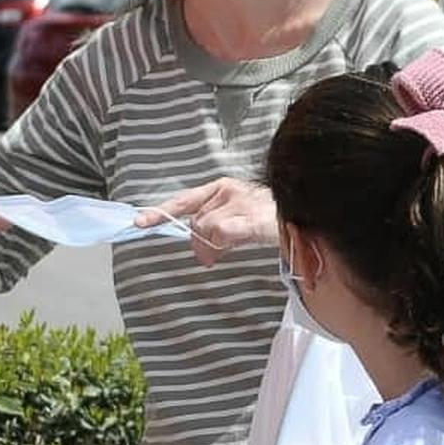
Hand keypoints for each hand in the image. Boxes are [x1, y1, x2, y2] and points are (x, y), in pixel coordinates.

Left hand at [134, 178, 278, 267]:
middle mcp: (229, 191)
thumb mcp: (239, 217)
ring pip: (206, 228)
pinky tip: (229, 247)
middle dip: (198, 242)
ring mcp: (241, 203)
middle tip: (210, 257)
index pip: (185, 199)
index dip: (161, 211)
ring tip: (223, 253)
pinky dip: (220, 243)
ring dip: (210, 247)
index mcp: (223, 187)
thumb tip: (200, 248)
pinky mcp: (252, 219)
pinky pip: (222, 232)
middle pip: (196, 221)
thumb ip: (216, 226)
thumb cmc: (272, 217)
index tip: (140, 222)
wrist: (304, 214)